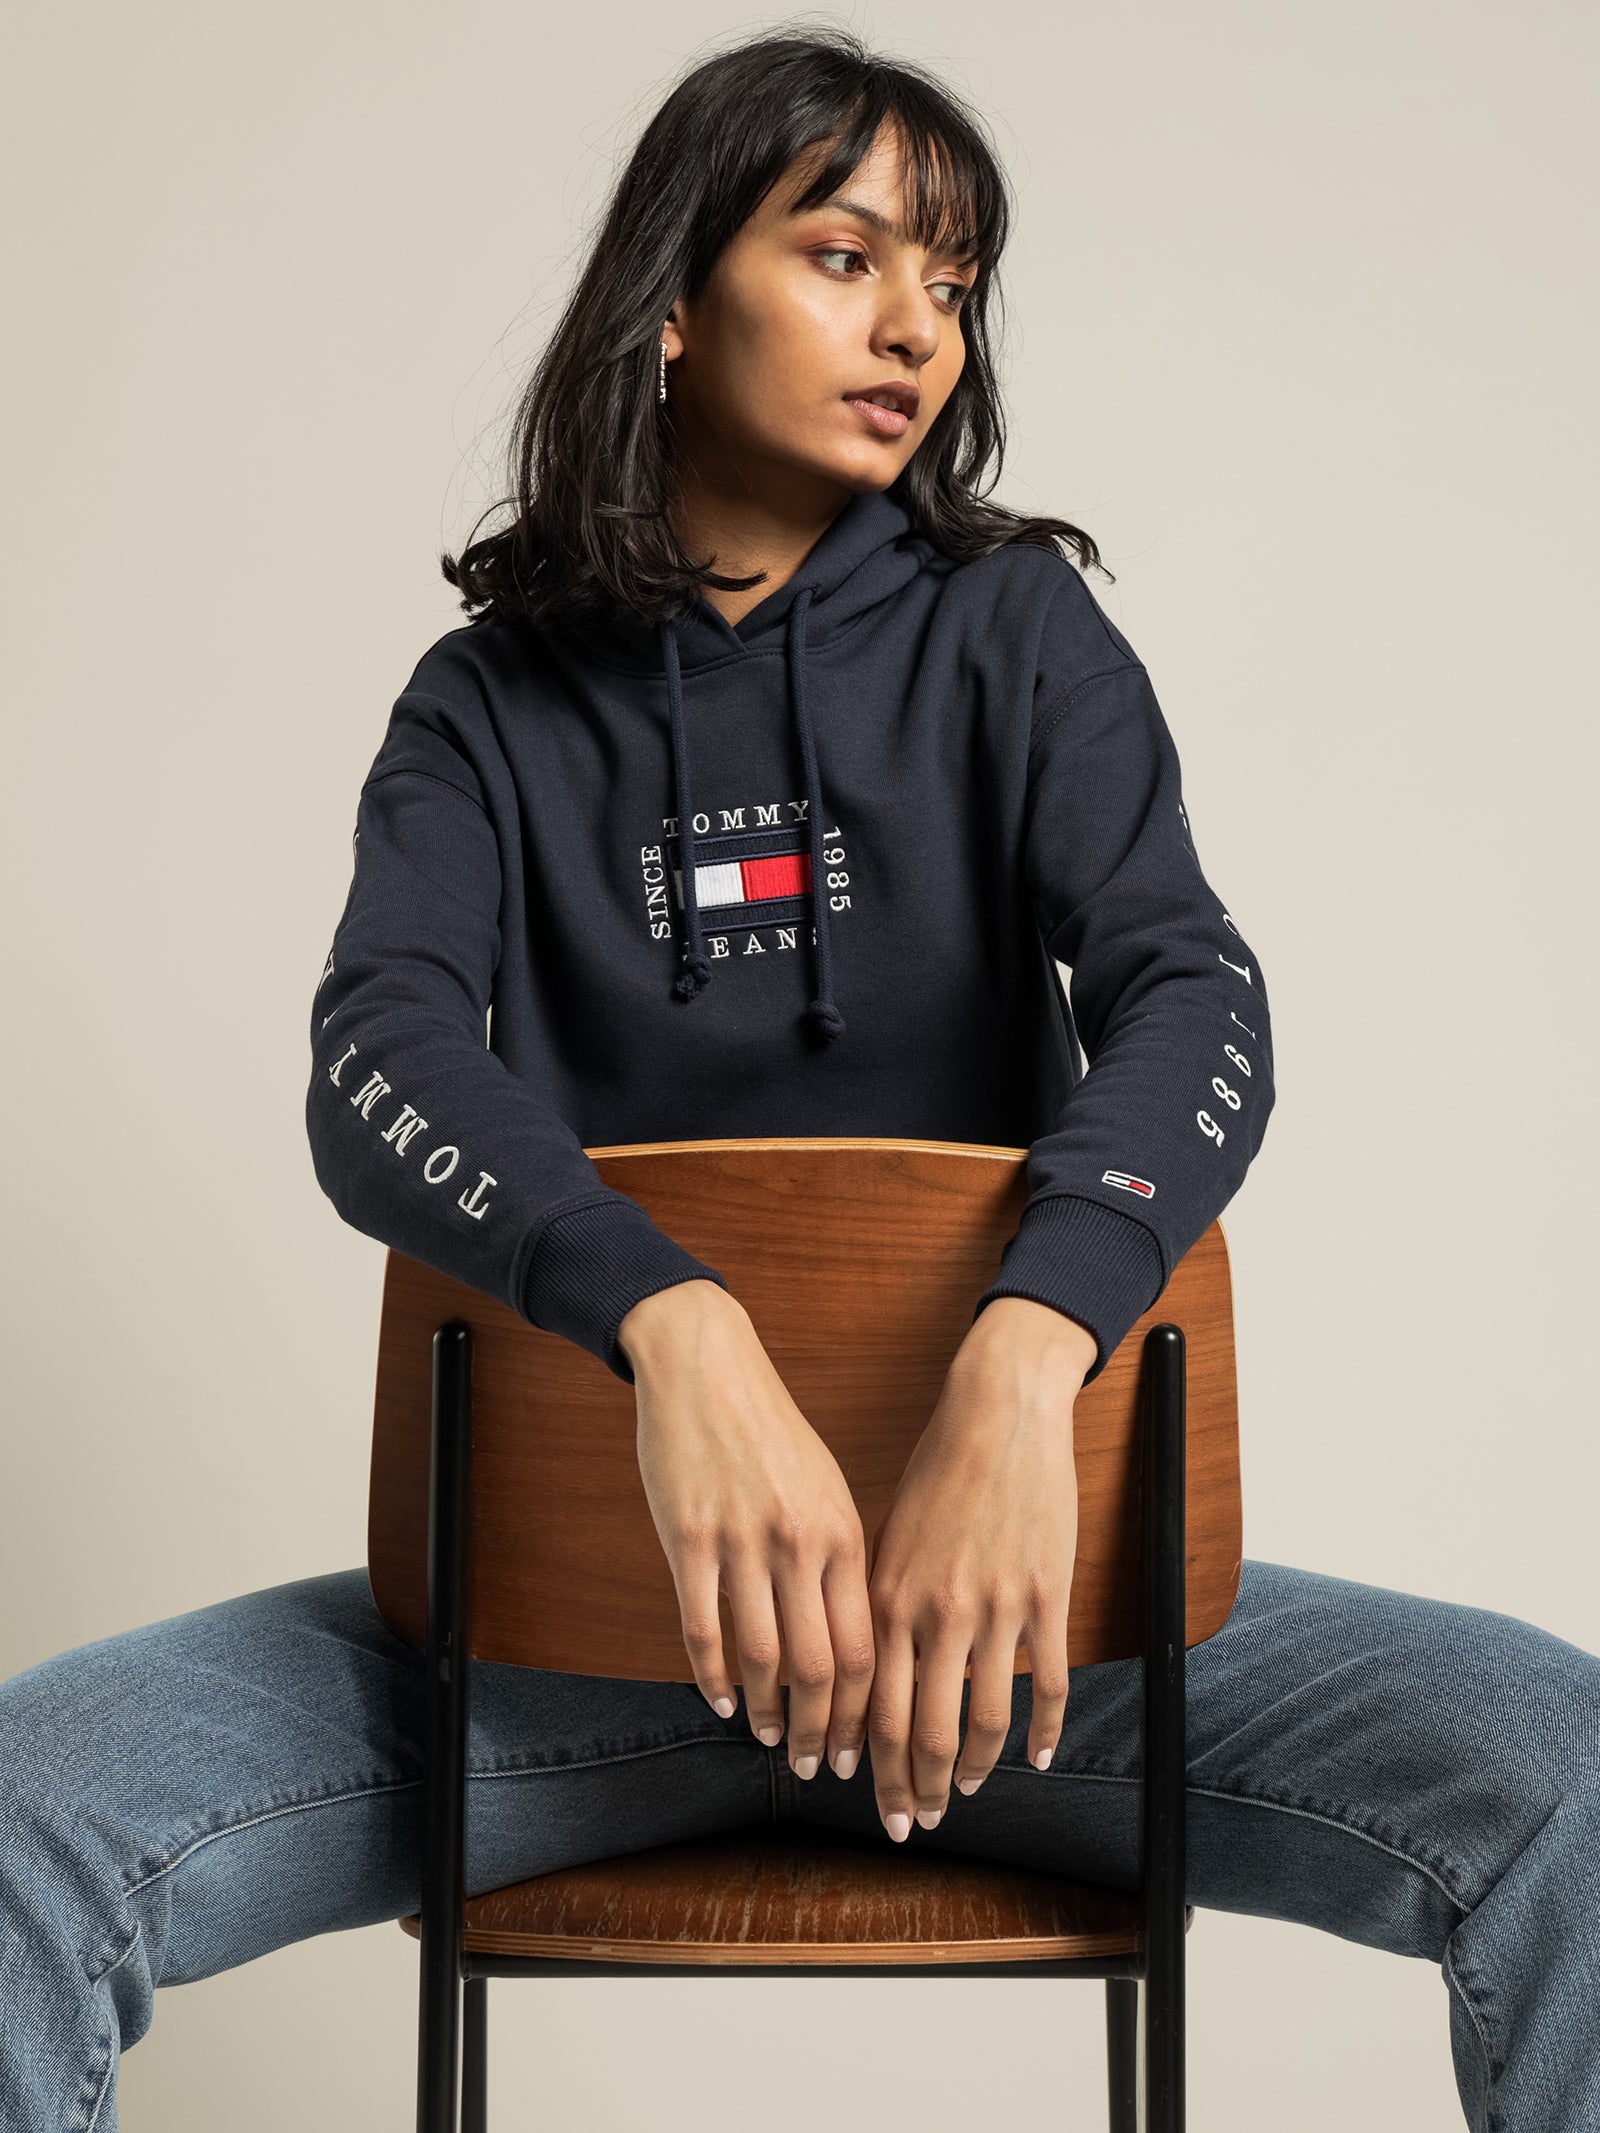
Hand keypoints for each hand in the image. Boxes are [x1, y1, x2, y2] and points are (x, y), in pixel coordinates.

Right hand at [619, 1279, 875, 1781]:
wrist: (707, 1367)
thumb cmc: (770, 1434)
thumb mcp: (825, 1490)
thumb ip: (839, 1561)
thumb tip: (853, 1642)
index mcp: (843, 1533)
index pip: (865, 1647)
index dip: (863, 1713)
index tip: (859, 1753)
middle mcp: (800, 1543)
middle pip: (820, 1667)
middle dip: (821, 1733)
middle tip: (816, 1771)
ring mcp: (743, 1542)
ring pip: (761, 1657)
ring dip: (766, 1714)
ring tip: (767, 1741)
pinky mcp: (689, 1538)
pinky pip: (702, 1627)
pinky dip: (713, 1676)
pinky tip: (720, 1701)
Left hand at [864, 1297, 1093, 1840]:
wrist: (998, 1412)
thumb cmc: (939, 1467)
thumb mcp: (889, 1534)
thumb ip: (880, 1602)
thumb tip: (867, 1668)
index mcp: (888, 1597)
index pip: (871, 1706)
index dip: (867, 1762)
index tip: (863, 1794)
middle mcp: (937, 1613)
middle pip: (922, 1730)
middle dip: (911, 1788)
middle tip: (910, 1823)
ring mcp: (996, 1609)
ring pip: (982, 1721)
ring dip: (970, 1771)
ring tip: (963, 1794)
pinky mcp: (1045, 1597)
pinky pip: (1046, 1684)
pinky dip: (1046, 1731)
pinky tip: (1042, 1757)